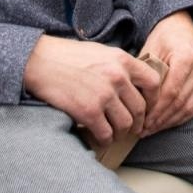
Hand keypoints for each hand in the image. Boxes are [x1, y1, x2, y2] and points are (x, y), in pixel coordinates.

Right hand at [22, 37, 162, 142]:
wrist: (39, 61)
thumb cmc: (67, 56)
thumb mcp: (100, 52)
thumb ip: (119, 66)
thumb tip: (134, 85)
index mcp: (123, 60)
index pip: (153, 82)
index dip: (153, 98)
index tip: (146, 107)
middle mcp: (117, 77)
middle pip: (140, 108)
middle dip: (137, 122)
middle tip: (131, 128)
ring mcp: (104, 95)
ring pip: (126, 124)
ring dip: (120, 133)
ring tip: (113, 134)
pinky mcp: (88, 111)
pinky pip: (106, 134)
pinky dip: (104, 140)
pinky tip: (99, 138)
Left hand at [140, 11, 192, 134]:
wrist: (181, 26)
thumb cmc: (162, 38)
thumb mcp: (150, 50)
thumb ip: (147, 74)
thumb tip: (136, 102)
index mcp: (186, 56)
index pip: (171, 91)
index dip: (156, 110)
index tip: (142, 121)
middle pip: (180, 102)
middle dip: (161, 120)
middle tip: (144, 130)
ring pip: (189, 108)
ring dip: (169, 122)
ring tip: (152, 130)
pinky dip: (180, 118)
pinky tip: (165, 124)